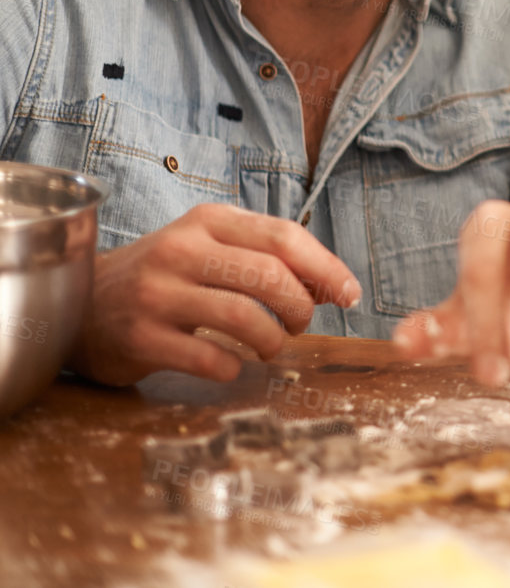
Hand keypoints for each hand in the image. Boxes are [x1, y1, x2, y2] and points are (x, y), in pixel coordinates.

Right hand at [68, 203, 360, 385]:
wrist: (81, 304)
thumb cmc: (166, 277)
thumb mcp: (212, 250)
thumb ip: (268, 258)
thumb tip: (336, 285)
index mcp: (208, 222)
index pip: (284, 237)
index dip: (327, 268)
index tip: (349, 295)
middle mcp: (181, 250)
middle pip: (269, 276)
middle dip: (301, 307)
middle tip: (300, 326)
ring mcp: (156, 293)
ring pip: (243, 316)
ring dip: (272, 340)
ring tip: (271, 346)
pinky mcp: (139, 338)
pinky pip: (207, 357)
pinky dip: (232, 366)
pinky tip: (232, 365)